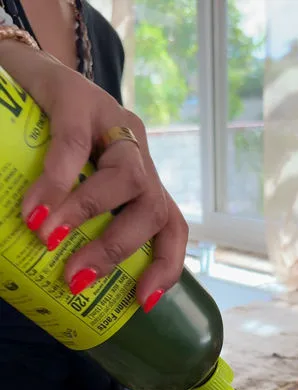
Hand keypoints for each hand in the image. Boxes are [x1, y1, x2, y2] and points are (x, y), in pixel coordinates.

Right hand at [1, 43, 187, 307]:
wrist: (17, 70)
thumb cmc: (38, 141)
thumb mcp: (65, 187)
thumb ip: (68, 223)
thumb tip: (48, 283)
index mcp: (140, 179)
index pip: (171, 226)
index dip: (166, 266)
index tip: (143, 301)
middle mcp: (136, 152)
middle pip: (153, 209)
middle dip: (117, 250)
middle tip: (76, 278)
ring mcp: (113, 121)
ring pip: (127, 178)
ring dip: (88, 216)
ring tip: (48, 241)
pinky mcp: (79, 97)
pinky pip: (74, 144)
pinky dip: (55, 183)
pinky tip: (34, 211)